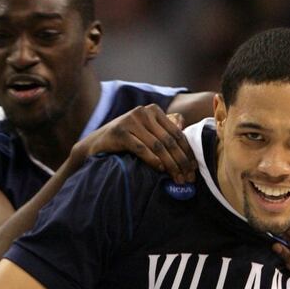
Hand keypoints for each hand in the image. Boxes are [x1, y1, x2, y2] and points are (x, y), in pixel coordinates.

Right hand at [72, 104, 196, 183]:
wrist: (96, 142)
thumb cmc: (125, 139)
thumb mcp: (146, 132)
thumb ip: (164, 131)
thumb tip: (186, 138)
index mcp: (153, 110)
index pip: (176, 133)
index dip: (186, 152)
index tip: (194, 168)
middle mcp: (143, 112)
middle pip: (168, 140)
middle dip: (180, 161)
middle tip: (188, 178)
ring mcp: (130, 121)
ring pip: (157, 145)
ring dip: (169, 164)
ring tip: (176, 177)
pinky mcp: (120, 132)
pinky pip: (141, 148)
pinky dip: (152, 160)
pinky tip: (160, 170)